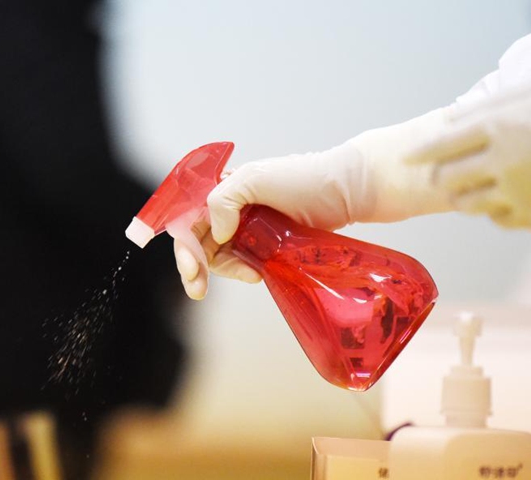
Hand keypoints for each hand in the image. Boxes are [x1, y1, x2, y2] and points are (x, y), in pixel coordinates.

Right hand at [176, 108, 455, 298]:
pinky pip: (244, 261)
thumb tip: (216, 235)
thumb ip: (223, 200)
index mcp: (223, 187)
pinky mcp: (267, 243)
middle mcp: (231, 207)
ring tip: (250, 276)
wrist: (346, 191)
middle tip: (198, 290)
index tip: (191, 270)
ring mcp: (249, 226)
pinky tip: (256, 276)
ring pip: (221, 254)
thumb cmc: (302, 178)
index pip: (189, 217)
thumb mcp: (256, 179)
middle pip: (199, 240)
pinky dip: (243, 271)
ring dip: (226, 270)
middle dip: (196, 265)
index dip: (184, 244)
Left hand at [407, 81, 530, 227]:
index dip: (420, 152)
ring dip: (460, 199)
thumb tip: (454, 117)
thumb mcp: (530, 92)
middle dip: (438, 178)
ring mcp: (514, 189)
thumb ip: (488, 106)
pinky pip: (498, 220)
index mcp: (494, 126)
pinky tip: (497, 204)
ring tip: (462, 194)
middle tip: (439, 177)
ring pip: (467, 204)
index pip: (442, 143)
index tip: (406, 158)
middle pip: (448, 177)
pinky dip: (492, 213)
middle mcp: (498, 160)